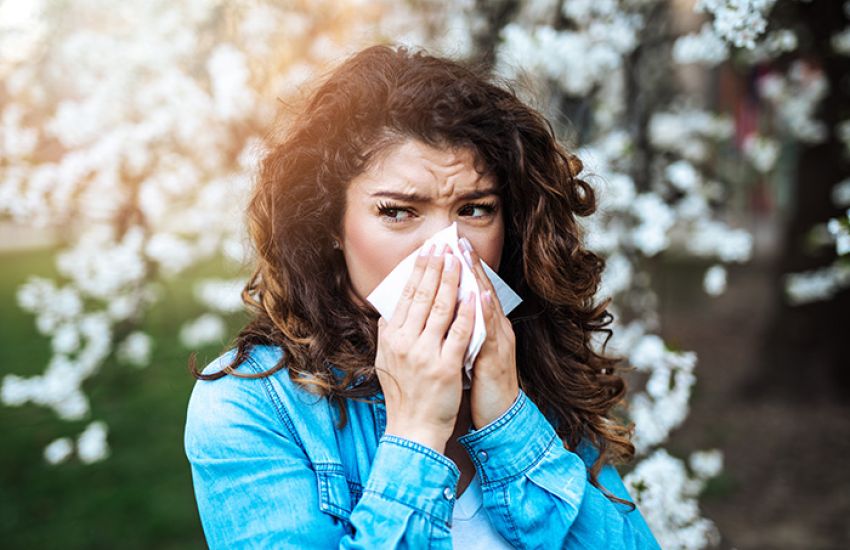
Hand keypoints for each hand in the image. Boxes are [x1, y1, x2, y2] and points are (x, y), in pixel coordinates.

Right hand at [375, 243, 476, 452]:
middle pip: (424, 296)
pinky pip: (460, 333)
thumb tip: (390, 309)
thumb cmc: (403, 393)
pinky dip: (468, 311)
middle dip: (436, 268)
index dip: (418, 271)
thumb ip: (389, 334)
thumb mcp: (386, 360)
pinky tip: (475, 294)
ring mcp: (426, 354)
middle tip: (445, 247)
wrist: (413, 427)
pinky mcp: (446, 367)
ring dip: (452, 281)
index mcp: (391, 338)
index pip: (406, 296)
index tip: (428, 252)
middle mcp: (406, 342)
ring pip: (442, 309)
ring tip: (460, 261)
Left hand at [459, 237, 519, 429]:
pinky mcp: (498, 358)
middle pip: (482, 291)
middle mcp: (495, 329)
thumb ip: (458, 329)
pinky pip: (491, 332)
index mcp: (486, 327)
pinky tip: (481, 296)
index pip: (471, 292)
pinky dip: (486, 313)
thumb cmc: (481, 383)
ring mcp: (499, 342)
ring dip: (479, 280)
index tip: (449, 246)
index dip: (462, 270)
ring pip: (488, 305)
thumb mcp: (466, 350)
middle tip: (458, 240)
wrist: (499, 415)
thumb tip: (440, 311)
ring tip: (468, 258)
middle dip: (470, 265)